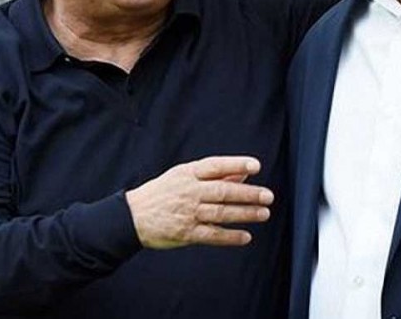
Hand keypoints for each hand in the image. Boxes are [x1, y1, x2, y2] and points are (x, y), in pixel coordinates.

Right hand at [125, 156, 273, 248]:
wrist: (132, 217)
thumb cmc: (162, 193)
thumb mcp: (183, 176)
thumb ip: (213, 176)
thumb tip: (242, 176)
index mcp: (188, 174)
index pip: (216, 166)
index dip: (236, 165)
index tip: (255, 166)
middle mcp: (189, 192)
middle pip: (223, 191)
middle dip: (248, 194)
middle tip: (268, 196)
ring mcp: (188, 213)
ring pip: (221, 213)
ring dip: (245, 214)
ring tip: (264, 214)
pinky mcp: (186, 233)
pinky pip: (212, 235)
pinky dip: (230, 236)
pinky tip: (245, 236)